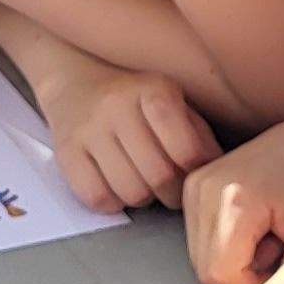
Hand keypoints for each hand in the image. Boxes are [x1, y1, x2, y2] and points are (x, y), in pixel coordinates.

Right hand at [39, 62, 221, 211]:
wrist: (74, 82)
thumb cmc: (136, 99)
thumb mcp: (173, 102)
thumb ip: (199, 135)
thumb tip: (218, 172)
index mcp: (153, 89)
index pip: (186, 149)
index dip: (194, 171)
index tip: (190, 172)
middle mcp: (118, 106)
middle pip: (159, 176)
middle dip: (171, 193)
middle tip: (168, 188)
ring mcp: (88, 129)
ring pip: (129, 192)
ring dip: (142, 198)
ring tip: (141, 182)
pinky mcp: (65, 152)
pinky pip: (97, 198)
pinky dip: (112, 202)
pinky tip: (115, 184)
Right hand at [184, 117, 283, 283]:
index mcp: (234, 198)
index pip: (221, 274)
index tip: (282, 262)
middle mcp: (204, 186)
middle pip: (205, 268)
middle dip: (241, 272)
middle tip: (276, 246)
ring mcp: (194, 182)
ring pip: (199, 256)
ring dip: (231, 258)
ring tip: (265, 233)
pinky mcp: (192, 184)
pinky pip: (197, 236)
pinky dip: (223, 242)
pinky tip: (250, 224)